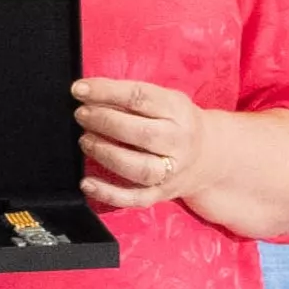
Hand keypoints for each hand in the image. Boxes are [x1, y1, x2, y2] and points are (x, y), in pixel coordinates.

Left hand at [72, 76, 207, 211]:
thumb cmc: (175, 122)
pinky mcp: (161, 193)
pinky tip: (86, 183)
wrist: (209, 156)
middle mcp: (178, 142)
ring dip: (107, 154)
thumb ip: (131, 98)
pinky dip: (109, 194)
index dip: (107, 92)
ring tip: (85, 141)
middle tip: (81, 115)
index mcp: (178, 111)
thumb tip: (88, 94)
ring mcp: (171, 171)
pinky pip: (135, 198)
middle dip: (106, 122)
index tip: (79, 89)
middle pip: (142, 134)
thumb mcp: (164, 101)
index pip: (141, 98)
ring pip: (140, 168)